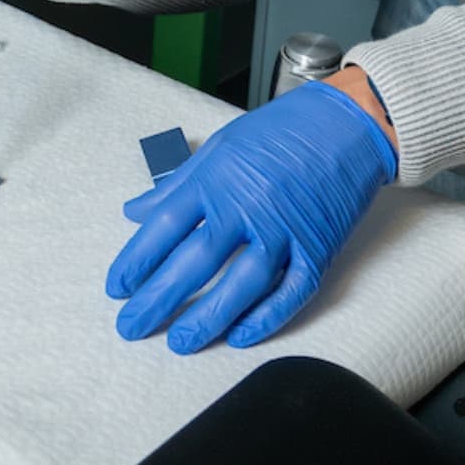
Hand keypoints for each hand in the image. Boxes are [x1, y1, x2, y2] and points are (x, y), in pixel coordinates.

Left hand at [107, 81, 396, 353]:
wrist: (347, 122)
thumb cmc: (281, 130)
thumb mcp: (220, 147)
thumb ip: (178, 184)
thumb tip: (135, 211)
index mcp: (217, 177)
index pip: (164, 226)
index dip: (136, 261)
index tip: (117, 288)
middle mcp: (246, 205)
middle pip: (194, 261)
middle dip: (158, 299)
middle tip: (130, 327)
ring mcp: (284, 229)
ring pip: (240, 284)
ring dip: (208, 318)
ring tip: (180, 342)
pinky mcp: (318, 248)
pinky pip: (290, 292)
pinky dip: (266, 318)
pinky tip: (239, 336)